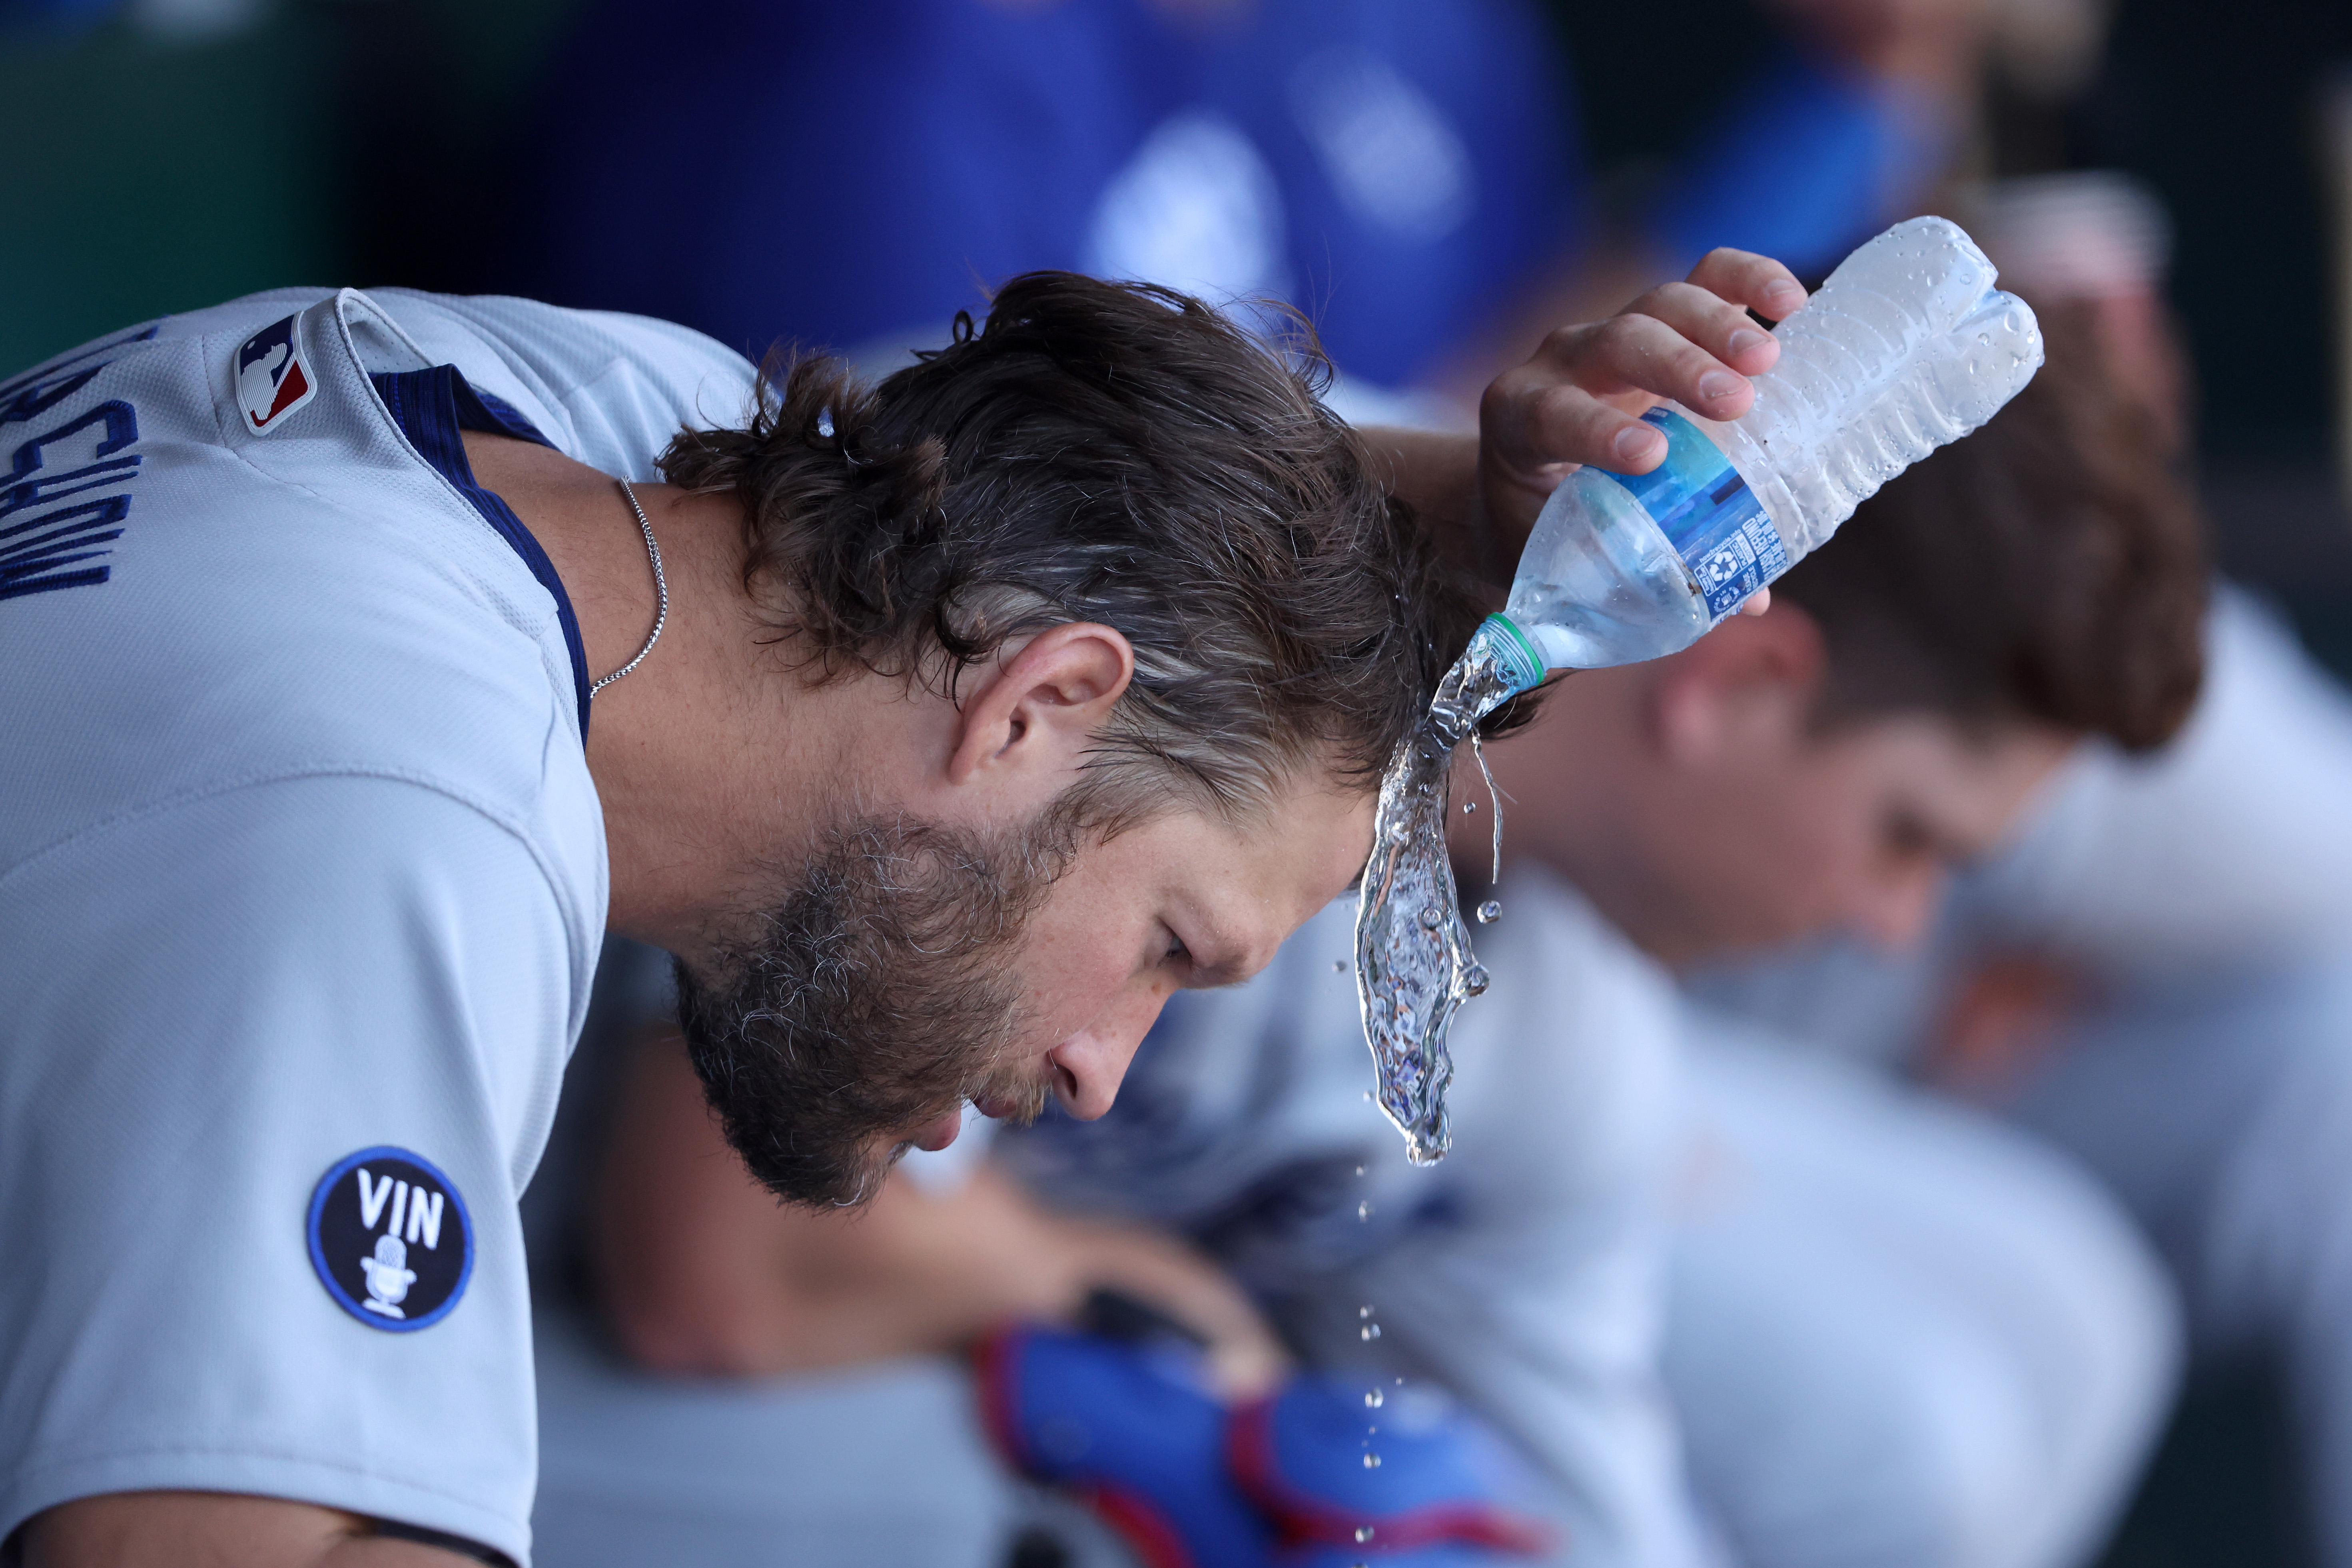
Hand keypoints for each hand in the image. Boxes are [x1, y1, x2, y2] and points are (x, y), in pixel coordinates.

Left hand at [1477, 247, 1806, 558]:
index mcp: (1520, 422)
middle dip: (1675, 368)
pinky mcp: (1661, 317)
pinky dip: (1743, 281)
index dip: (1597, 431)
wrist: (1531, 478)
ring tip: (1770, 360)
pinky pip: (1701, 279)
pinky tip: (1791, 301)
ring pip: (1660, 304)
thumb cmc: (1550, 525)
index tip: (1651, 457)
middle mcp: (1559, 365)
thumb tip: (1749, 599)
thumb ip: (1645, 573)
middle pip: (1616, 343)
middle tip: (1734, 403)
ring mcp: (1611, 333)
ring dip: (1717, 325)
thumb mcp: (1569, 556)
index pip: (1552, 414)